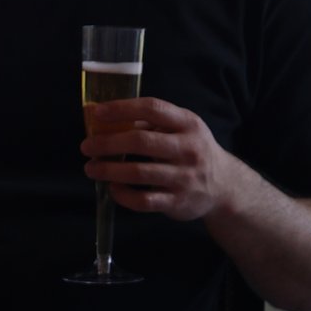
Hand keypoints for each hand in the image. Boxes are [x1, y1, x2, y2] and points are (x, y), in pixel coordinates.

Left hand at [82, 97, 243, 222]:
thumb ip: (152, 124)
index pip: (153, 109)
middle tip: (87, 147)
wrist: (224, 186)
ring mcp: (184, 177)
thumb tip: (106, 120)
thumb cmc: (193, 151)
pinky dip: (122, 195)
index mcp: (188, 124)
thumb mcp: (183, 130)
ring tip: (91, 168)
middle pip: (141, 141)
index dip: (123, 109)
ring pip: (138, 173)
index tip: (97, 113)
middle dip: (108, 143)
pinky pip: (143, 200)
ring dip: (108, 170)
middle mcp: (188, 149)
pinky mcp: (177, 202)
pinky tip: (112, 189)